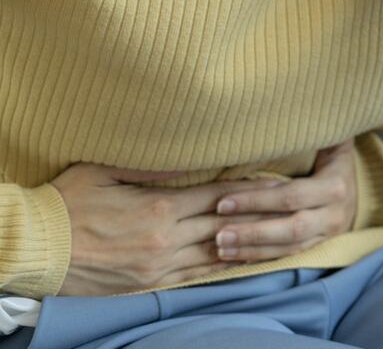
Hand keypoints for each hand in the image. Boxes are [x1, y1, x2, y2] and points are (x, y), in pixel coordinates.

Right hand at [52, 163, 290, 296]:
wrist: (34, 249)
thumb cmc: (65, 203)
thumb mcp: (105, 170)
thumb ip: (151, 164)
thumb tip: (190, 155)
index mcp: (159, 206)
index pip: (218, 194)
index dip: (250, 187)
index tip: (277, 181)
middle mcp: (166, 238)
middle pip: (226, 223)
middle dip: (260, 214)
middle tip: (292, 206)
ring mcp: (159, 264)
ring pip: (217, 252)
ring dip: (249, 242)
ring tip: (279, 233)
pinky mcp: (149, 283)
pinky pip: (196, 274)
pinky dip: (223, 266)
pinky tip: (242, 259)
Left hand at [211, 139, 358, 264]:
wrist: (361, 184)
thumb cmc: (334, 157)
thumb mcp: (331, 141)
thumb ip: (314, 130)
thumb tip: (289, 109)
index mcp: (335, 186)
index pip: (290, 196)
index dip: (256, 200)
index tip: (223, 202)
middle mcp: (335, 214)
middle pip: (290, 228)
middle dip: (252, 232)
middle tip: (218, 234)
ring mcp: (329, 234)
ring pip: (289, 248)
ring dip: (253, 250)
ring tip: (221, 248)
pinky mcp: (320, 247)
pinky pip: (290, 257)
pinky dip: (263, 259)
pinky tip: (237, 259)